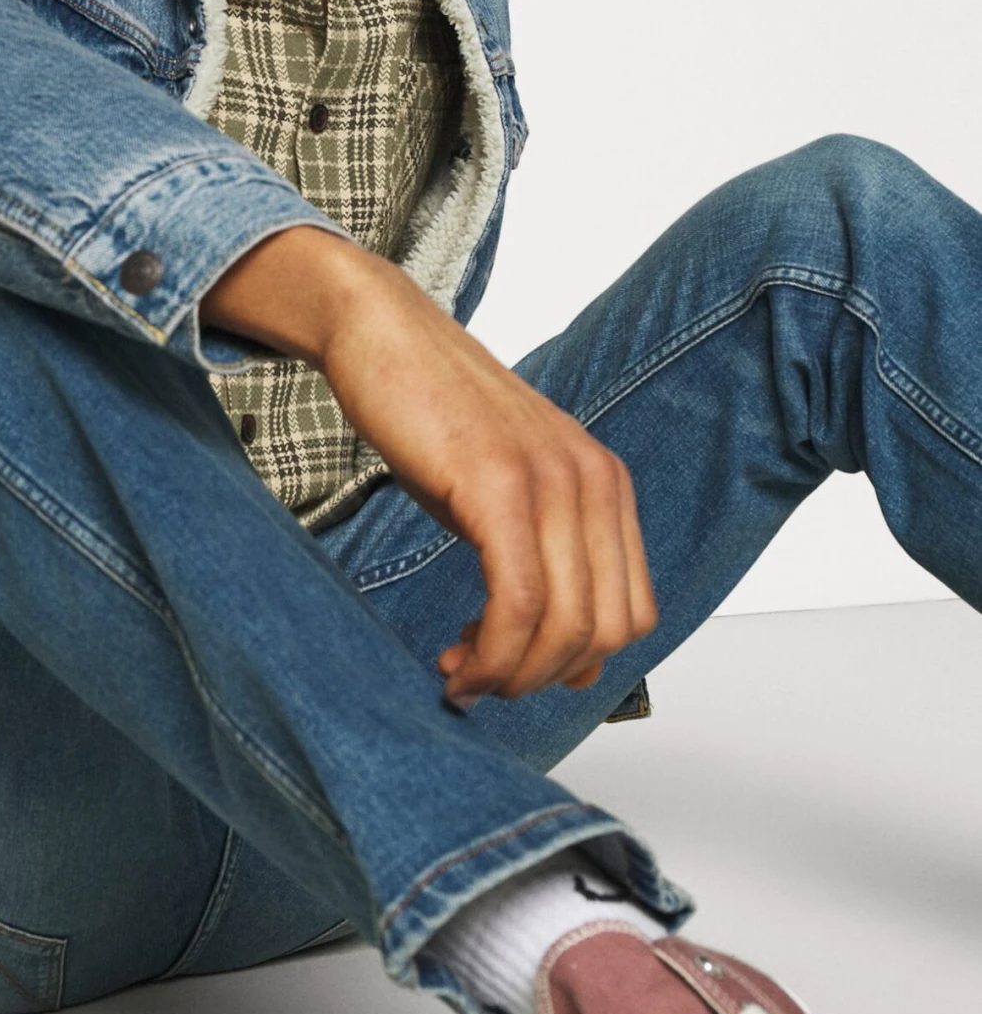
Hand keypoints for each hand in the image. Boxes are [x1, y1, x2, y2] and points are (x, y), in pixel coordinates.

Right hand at [202, 228, 657, 704]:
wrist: (381, 333)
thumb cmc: (434, 416)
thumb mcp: (506, 495)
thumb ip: (547, 565)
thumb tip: (576, 668)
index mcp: (605, 482)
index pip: (633, 614)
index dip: (574, 664)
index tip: (511, 666)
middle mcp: (593, 479)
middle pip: (605, 633)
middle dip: (540, 679)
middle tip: (479, 680)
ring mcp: (551, 477)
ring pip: (565, 627)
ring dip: (511, 675)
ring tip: (460, 673)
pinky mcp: (497, 480)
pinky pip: (517, 600)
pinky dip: (489, 653)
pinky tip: (454, 659)